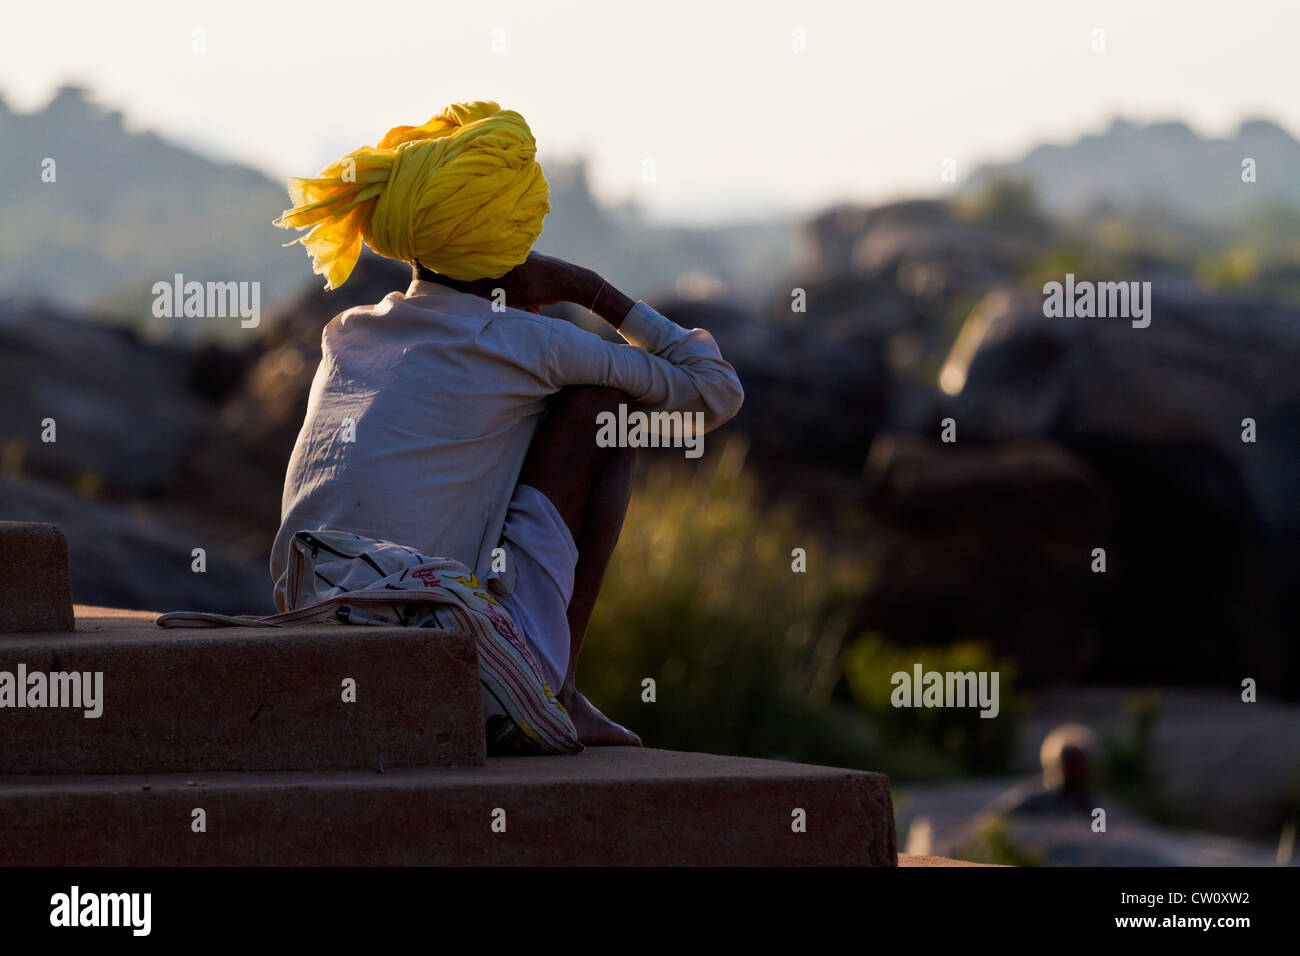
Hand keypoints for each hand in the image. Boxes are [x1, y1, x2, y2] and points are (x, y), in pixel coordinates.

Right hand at [458, 252, 592, 311]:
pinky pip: (526, 280)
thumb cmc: (551, 287)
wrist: (577, 282)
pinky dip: (527, 293)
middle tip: (512, 310)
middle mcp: (521, 256)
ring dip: (519, 298)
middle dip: (507, 296)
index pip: (491, 272)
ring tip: (530, 311)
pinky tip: (535, 307)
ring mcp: (530, 259)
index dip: (483, 286)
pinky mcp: (538, 265)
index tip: (477, 296)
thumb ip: (504, 298)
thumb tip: (487, 300)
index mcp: (514, 260)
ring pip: (516, 281)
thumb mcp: (525, 296)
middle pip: (504, 278)